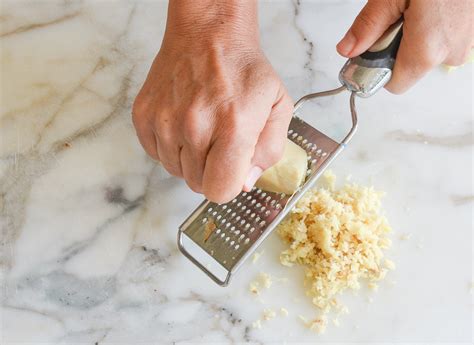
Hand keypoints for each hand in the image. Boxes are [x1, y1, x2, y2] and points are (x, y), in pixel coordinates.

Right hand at [132, 1, 292, 203]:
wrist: (208, 36)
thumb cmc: (244, 70)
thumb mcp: (278, 107)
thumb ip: (269, 151)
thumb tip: (244, 182)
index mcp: (233, 127)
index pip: (220, 190)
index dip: (228, 185)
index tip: (231, 172)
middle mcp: (194, 126)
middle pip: (197, 184)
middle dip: (211, 172)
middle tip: (219, 144)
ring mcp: (165, 121)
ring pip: (175, 171)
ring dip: (190, 159)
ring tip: (202, 129)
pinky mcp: (144, 115)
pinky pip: (156, 154)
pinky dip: (170, 147)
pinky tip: (184, 125)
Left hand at [337, 0, 472, 92]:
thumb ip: (368, 26)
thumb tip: (347, 49)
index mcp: (427, 50)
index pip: (394, 84)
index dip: (378, 69)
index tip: (371, 49)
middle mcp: (450, 54)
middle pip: (410, 69)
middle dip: (396, 48)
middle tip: (397, 17)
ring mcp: (467, 44)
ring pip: (428, 53)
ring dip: (417, 36)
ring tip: (419, 7)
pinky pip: (446, 40)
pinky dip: (435, 27)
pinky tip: (434, 6)